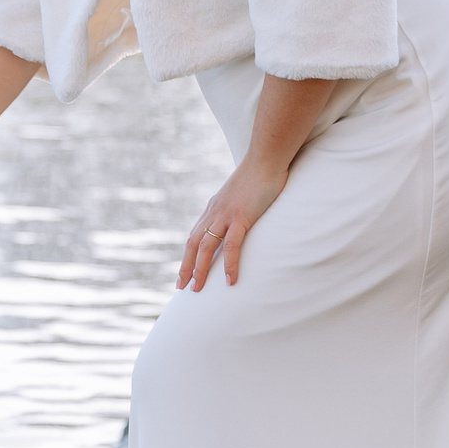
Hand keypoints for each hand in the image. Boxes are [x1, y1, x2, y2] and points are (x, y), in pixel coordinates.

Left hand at [178, 154, 290, 291]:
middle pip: (193, 244)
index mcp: (213, 208)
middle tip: (181, 287)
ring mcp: (226, 215)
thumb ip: (236, 206)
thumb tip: (238, 217)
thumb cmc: (259, 175)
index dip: (188, 255)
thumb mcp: (241, 194)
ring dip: (200, 270)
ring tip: (197, 289)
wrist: (266, 158)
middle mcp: (214, 212)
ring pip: (206, 247)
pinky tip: (229, 280)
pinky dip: (229, 264)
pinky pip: (232, 245)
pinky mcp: (241, 216)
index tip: (184, 271)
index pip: (194, 235)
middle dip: (186, 266)